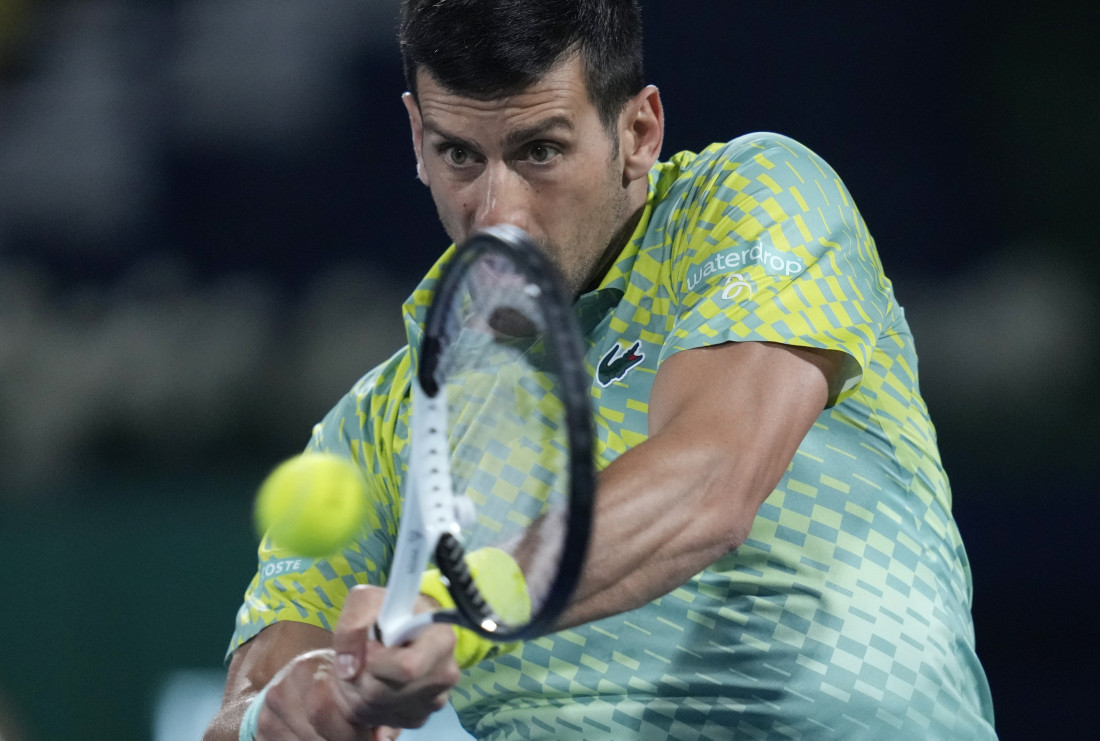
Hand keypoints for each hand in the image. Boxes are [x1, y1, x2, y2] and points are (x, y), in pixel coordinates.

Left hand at [254, 585, 459, 739]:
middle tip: (360, 658)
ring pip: (379, 711)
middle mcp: (445, 673)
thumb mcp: (366, 601)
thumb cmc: (388, 610)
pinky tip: (373, 683)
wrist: (402, 627)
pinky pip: (382, 722)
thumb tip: (349, 667)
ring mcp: (435, 700)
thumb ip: (352, 624)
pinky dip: (367, 707)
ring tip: (365, 668)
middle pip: (385, 694)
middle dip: (360, 679)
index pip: (407, 668)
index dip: (376, 662)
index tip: (369, 646)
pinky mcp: (420, 717)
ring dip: (359, 693)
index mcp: (441, 639)